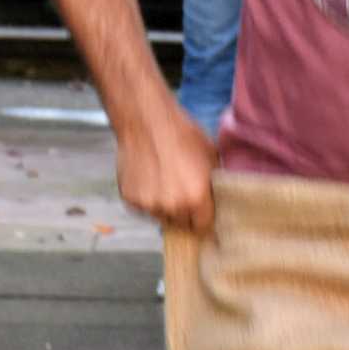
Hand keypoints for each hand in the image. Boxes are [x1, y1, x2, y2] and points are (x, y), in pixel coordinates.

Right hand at [118, 96, 216, 232]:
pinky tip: (149, 179)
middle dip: (184, 214)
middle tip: (183, 193)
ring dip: (164, 207)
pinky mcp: (130, 200)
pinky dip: (146, 199)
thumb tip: (218, 199)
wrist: (147, 122)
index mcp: (196, 200)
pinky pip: (143, 208)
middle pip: (181, 224)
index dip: (204, 219)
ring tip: (164, 183)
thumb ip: (214, 186)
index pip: (204, 227)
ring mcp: (148, 205)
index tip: (202, 212)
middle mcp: (172, 207)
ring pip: (160, 217)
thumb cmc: (182, 135)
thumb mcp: (212, 159)